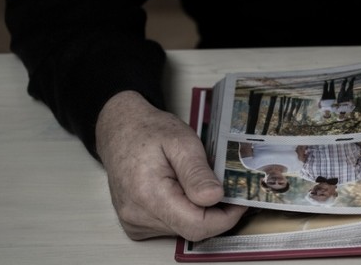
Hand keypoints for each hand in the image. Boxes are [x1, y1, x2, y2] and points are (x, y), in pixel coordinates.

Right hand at [95, 91, 245, 240]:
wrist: (120, 131)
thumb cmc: (148, 132)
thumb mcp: (181, 141)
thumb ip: (197, 172)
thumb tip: (215, 197)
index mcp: (149, 195)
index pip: (196, 225)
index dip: (225, 216)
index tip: (240, 200)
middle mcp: (138, 215)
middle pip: (192, 228)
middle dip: (215, 211)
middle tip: (225, 185)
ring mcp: (135, 222)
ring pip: (183, 229)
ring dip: (198, 210)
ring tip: (197, 181)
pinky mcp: (136, 224)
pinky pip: (170, 226)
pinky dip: (184, 211)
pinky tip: (182, 189)